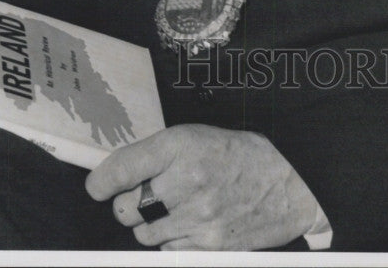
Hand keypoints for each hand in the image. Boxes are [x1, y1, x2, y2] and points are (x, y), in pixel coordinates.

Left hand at [85, 123, 320, 249]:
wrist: (290, 188)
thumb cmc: (243, 157)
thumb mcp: (201, 136)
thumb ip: (162, 153)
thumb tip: (119, 173)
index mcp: (183, 146)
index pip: (123, 168)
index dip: (102, 180)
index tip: (97, 185)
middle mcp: (187, 182)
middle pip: (126, 208)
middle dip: (128, 203)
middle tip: (144, 195)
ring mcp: (197, 218)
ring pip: (143, 234)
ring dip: (149, 224)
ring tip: (173, 208)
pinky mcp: (207, 247)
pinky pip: (167, 250)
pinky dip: (171, 240)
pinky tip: (190, 224)